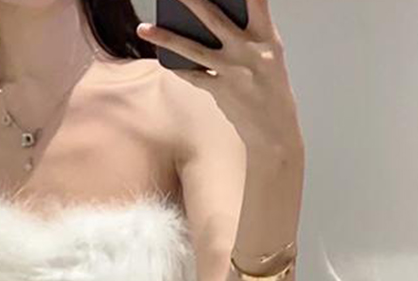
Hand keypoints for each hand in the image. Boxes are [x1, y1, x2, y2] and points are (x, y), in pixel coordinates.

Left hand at [137, 0, 302, 150]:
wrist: (274, 130)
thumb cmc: (271, 88)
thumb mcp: (269, 55)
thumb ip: (248, 35)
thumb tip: (210, 20)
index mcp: (268, 36)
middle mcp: (249, 50)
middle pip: (214, 17)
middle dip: (190, 0)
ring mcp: (233, 71)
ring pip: (192, 49)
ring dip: (164, 37)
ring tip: (143, 28)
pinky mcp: (220, 91)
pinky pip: (192, 76)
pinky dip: (178, 67)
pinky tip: (164, 59)